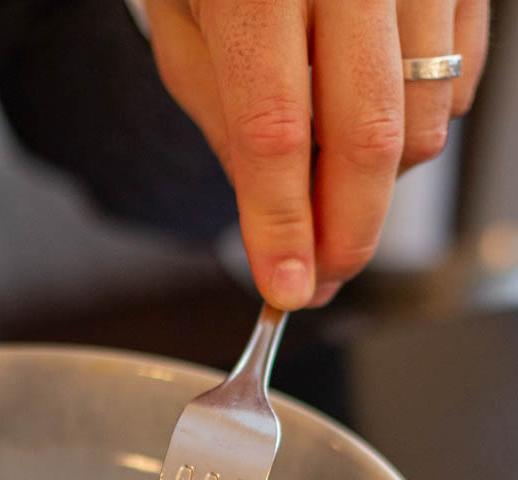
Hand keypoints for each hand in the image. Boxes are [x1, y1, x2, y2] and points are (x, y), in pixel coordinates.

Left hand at [144, 0, 488, 308]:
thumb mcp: (187, 26)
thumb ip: (225, 118)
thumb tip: (267, 216)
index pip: (276, 129)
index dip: (281, 223)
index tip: (285, 286)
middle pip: (369, 134)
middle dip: (346, 231)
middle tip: (320, 278)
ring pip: (423, 118)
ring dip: (379, 186)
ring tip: (328, 194)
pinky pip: (459, 79)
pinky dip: (419, 128)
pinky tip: (370, 128)